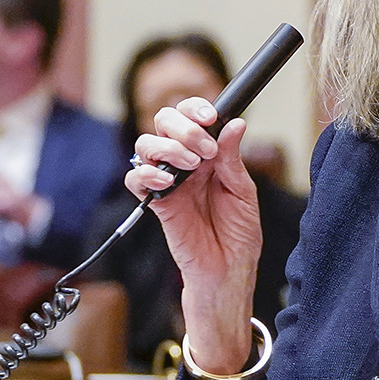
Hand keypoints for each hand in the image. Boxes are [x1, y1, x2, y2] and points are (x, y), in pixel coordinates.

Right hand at [126, 98, 262, 379]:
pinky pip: (136, 179)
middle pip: (164, 122)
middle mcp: (184, 163)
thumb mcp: (243, 192)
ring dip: (167, 147)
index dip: (195, 109)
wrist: (228, 270)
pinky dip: (146, 173)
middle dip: (182, 127)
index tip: (208, 116)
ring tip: (189, 165)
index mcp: (208, 156)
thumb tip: (234, 123)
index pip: (192, 118)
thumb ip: (233, 158)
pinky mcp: (155, 203)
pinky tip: (167, 180)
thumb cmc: (239, 235)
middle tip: (204, 149)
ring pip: (146, 145)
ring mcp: (167, 181)